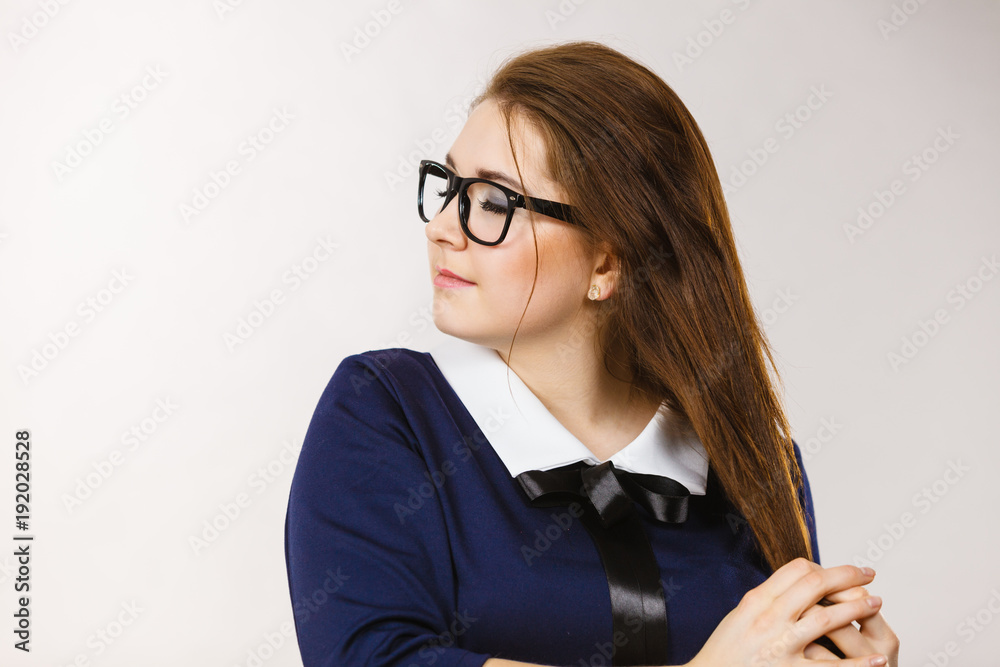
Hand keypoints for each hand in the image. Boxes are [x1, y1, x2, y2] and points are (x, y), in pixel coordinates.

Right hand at [688, 558, 889, 666]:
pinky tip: (878, 660)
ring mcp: (780, 646)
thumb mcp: (739, 616)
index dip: (824, 567)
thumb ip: (767, 601)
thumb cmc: (725, 653)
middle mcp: (768, 619)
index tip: (841, 572)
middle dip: (847, 576)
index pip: (796, 570)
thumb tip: (796, 584)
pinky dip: (858, 665)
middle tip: (868, 574)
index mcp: (756, 601)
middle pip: (814, 585)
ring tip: (876, 603)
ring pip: (825, 619)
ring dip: (856, 609)